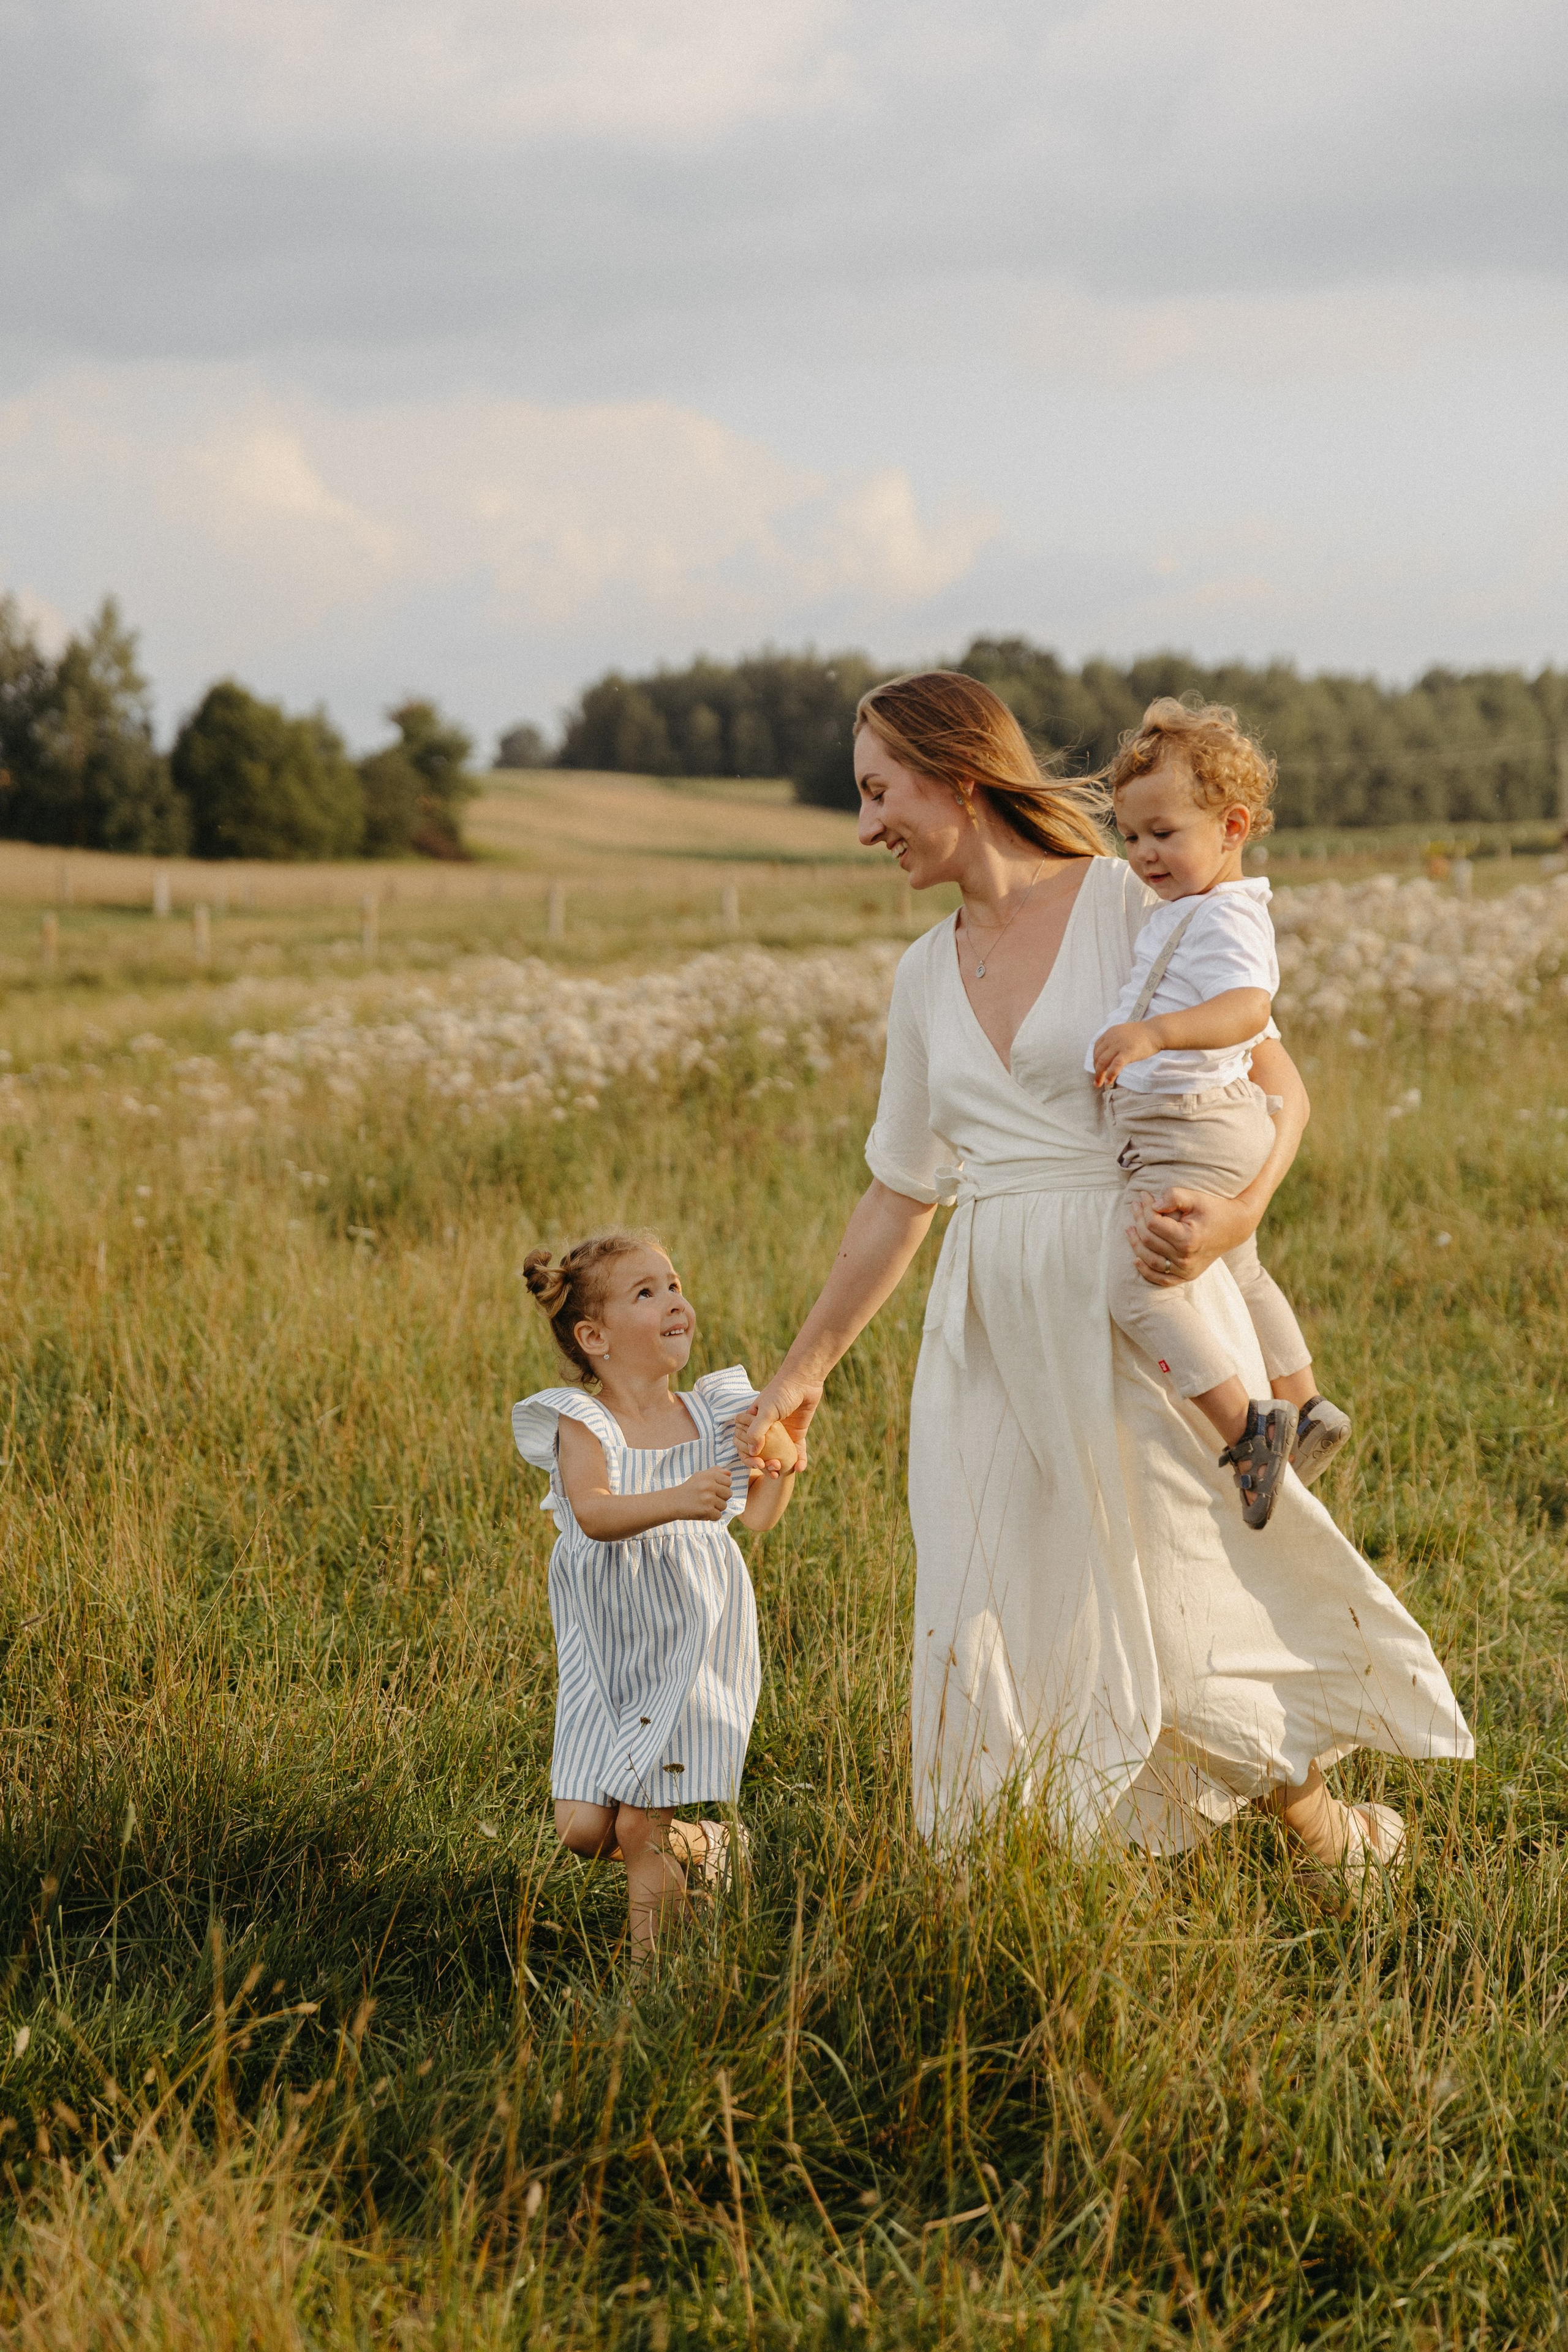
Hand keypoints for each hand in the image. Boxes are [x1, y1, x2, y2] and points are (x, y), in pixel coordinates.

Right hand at [672, 1467, 734, 1521]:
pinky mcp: (706, 1511)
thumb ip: (715, 1472)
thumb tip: (729, 1474)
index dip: (723, 1486)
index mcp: (709, 1475)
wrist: (674, 1502)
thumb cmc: (690, 1488)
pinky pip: (718, 1515)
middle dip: (721, 1497)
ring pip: (724, 1506)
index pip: (729, 1481)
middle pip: (729, 1494)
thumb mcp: (700, 1476)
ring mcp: (708, 1499)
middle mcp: (709, 1485)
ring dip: (715, 1507)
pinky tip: (702, 1511)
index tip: (713, 1489)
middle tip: (708, 1498)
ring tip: (704, 1504)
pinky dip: (711, 1516)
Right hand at [735, 1371, 822, 1475]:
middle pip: (761, 1454)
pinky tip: (800, 1467)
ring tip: (784, 1472)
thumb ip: (757, 1430)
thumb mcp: (766, 1411)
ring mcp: (781, 1434)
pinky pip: (796, 1452)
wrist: (804, 1381)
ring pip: (778, 1456)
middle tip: (773, 1471)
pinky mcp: (796, 1434)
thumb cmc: (782, 1392)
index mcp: (752, 1423)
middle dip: (765, 1466)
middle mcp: (765, 1430)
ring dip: (780, 1467)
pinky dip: (798, 1461)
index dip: (748, 1458)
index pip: (744, 1445)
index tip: (758, 1464)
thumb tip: (752, 1452)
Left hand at [1093, 1020, 1159, 1087]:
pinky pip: (1115, 1066)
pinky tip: (1109, 1082)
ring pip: (1103, 1062)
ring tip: (1099, 1084)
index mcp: (1110, 1033)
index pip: (1097, 1048)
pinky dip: (1110, 1075)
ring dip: (1099, 1075)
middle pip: (1097, 1056)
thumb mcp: (1124, 1033)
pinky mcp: (1127, 1052)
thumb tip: (1110, 1055)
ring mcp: (1119, 1045)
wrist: (1156, 1031)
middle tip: (1097, 1079)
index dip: (1095, 1060)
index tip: (1097, 1068)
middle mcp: (1111, 1038)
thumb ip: (1116, 1041)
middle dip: (1096, 1069)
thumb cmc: (1143, 1034)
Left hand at [1127, 1185, 1256, 1286]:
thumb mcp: (1196, 1197)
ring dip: (1135, 1244)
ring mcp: (1186, 1270)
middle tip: (1135, 1205)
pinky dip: (1146, 1271)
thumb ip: (1174, 1196)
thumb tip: (1153, 1205)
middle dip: (1138, 1220)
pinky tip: (1136, 1259)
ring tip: (1129, 1228)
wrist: (1235, 1227)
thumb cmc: (1214, 1209)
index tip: (1143, 1196)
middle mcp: (1186, 1259)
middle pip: (1149, 1240)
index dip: (1145, 1208)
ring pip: (1150, 1259)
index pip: (1153, 1224)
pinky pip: (1161, 1279)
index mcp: (1188, 1239)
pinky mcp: (1187, 1276)